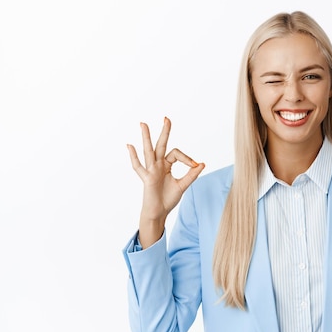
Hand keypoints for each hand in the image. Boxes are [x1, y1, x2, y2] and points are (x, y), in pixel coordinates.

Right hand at [127, 117, 204, 246]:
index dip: (186, 158)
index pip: (176, 154)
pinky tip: (129, 146)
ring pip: (148, 151)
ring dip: (146, 137)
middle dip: (164, 132)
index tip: (195, 165)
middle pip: (161, 145)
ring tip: (143, 123)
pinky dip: (133, 157)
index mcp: (166, 165)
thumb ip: (191, 175)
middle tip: (167, 118)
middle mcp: (158, 165)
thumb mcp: (183, 185)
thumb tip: (202, 164)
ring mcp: (151, 171)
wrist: (159, 212)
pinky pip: (138, 167)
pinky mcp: (146, 179)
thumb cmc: (168, 199)